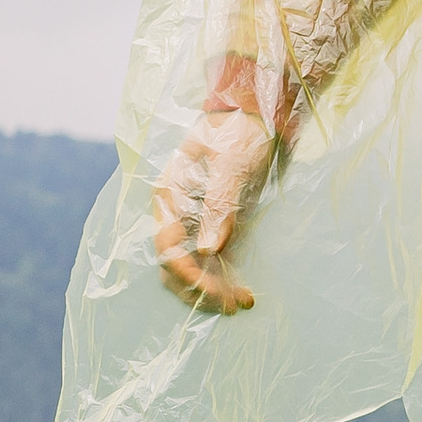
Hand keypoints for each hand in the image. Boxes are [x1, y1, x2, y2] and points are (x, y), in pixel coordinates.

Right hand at [153, 80, 280, 311]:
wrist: (255, 116)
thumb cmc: (240, 133)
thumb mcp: (231, 165)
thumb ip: (219, 204)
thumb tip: (206, 249)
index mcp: (170, 195)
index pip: (167, 246)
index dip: (188, 274)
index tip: (214, 293)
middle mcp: (175, 212)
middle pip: (175, 264)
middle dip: (202, 289)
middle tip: (236, 305)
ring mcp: (193, 220)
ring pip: (191, 267)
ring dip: (213, 290)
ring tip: (243, 303)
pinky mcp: (213, 225)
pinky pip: (210, 261)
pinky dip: (223, 280)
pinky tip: (244, 293)